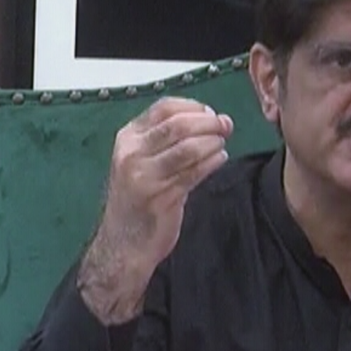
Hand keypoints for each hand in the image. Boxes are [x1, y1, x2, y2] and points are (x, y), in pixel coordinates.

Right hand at [78, 97, 232, 323]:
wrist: (124, 243)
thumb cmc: (140, 197)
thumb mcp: (145, 160)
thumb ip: (170, 139)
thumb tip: (211, 117)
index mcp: (128, 137)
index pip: (164, 108)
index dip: (193, 107)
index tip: (211, 113)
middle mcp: (132, 153)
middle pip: (178, 125)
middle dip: (208, 122)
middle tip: (225, 126)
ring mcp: (144, 176)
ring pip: (188, 148)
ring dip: (212, 142)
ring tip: (222, 145)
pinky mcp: (159, 197)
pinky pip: (194, 172)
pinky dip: (212, 161)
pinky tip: (220, 158)